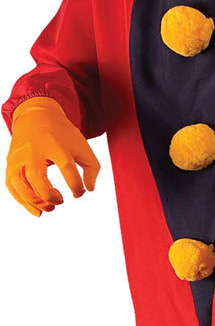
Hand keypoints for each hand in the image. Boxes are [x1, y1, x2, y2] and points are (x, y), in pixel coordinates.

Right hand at [5, 97, 99, 216]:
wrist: (36, 116)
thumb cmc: (61, 135)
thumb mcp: (82, 146)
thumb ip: (92, 168)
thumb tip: (88, 189)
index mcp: (56, 145)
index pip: (67, 167)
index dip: (76, 185)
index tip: (79, 192)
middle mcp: (34, 151)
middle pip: (37, 177)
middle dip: (50, 196)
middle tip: (61, 200)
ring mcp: (19, 157)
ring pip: (19, 183)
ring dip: (34, 201)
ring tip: (49, 208)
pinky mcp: (11, 163)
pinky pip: (11, 185)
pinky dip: (21, 200)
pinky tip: (36, 209)